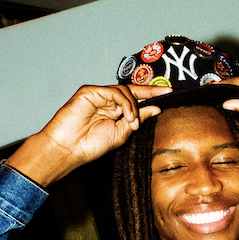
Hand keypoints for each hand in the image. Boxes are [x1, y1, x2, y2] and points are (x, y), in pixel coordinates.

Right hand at [6, 83, 164, 188]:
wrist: (69, 149)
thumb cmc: (90, 145)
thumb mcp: (122, 133)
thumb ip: (137, 119)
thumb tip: (155, 108)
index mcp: (113, 110)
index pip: (134, 99)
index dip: (151, 95)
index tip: (169, 93)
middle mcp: (106, 100)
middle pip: (131, 90)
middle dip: (149, 91)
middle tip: (166, 93)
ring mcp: (97, 95)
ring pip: (124, 91)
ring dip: (134, 107)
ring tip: (133, 123)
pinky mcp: (89, 92)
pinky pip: (113, 92)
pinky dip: (124, 103)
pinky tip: (126, 117)